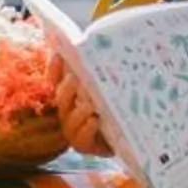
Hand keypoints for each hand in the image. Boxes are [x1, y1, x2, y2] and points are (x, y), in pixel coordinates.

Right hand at [40, 30, 111, 157]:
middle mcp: (69, 111)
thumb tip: (107, 41)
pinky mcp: (86, 146)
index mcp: (72, 94)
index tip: (58, 54)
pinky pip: (80, 140)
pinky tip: (94, 121)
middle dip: (67, 88)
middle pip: (61, 98)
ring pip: (69, 119)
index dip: (54, 68)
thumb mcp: (114, 84)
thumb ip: (106, 69)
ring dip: (77, 111)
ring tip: (89, 104)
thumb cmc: (120, 105)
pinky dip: (86, 129)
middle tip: (75, 79)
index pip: (56, 79)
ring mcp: (75, 130)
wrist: (133, 138)